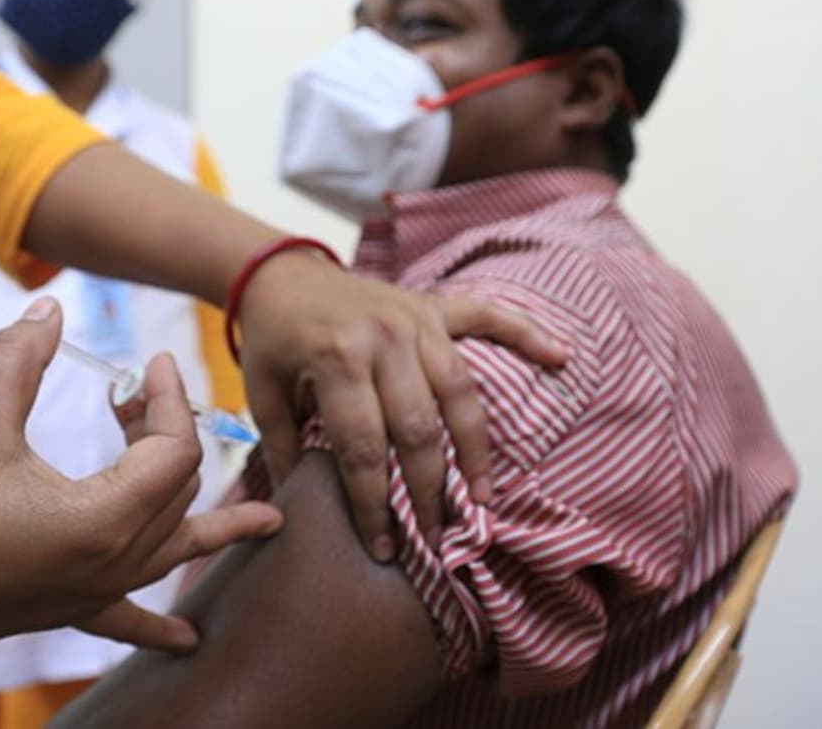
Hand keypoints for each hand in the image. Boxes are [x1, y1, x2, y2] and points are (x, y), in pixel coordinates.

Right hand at [0, 297, 282, 655]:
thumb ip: (18, 357)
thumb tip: (49, 307)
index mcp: (104, 519)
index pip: (174, 450)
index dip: (169, 399)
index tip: (147, 364)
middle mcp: (114, 564)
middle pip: (178, 491)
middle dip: (169, 433)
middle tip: (138, 396)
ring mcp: (94, 593)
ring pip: (174, 550)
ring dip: (212, 523)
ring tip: (268, 522)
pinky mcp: (66, 609)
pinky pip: (131, 618)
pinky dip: (161, 624)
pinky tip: (188, 641)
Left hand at [238, 254, 564, 560]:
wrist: (281, 273)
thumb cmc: (273, 340)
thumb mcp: (262, 392)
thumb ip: (283, 448)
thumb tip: (297, 510)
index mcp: (336, 359)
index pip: (363, 448)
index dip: (373, 504)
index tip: (383, 548)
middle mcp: (384, 338)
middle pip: (419, 430)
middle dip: (429, 494)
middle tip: (436, 541)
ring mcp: (415, 319)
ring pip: (460, 393)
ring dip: (475, 451)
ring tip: (482, 501)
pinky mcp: (433, 307)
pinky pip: (488, 317)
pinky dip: (526, 334)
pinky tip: (560, 357)